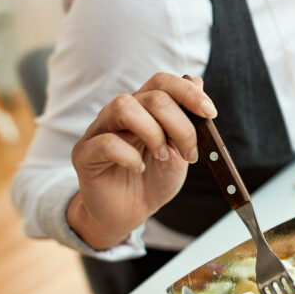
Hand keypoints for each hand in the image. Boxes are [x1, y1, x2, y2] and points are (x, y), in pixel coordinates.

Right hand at [67, 73, 216, 248]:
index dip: (188, 92)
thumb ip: (188, 121)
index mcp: (144, 108)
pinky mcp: (84, 153)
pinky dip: (129, 156)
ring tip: (162, 157)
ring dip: (153, 133)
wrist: (130, 212)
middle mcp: (120, 113)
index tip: (210, 114)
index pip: (163, 81)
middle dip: (181, 126)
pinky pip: (106, 142)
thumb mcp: (180, 151)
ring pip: (124, 107)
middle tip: (189, 154)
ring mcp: (99, 130)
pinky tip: (139, 168)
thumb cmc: (153, 179)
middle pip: (152, 97)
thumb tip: (198, 82)